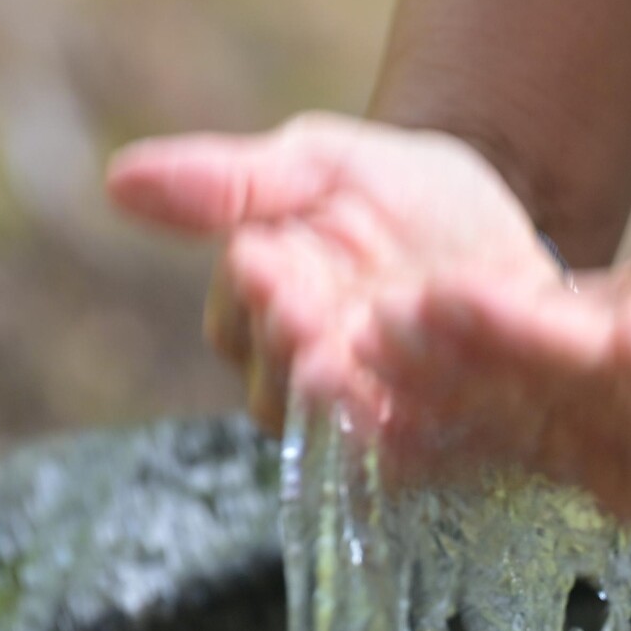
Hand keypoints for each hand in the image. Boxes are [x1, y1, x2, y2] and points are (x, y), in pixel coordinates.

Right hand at [105, 111, 562, 430]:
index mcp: (263, 299)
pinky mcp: (416, 449)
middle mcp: (298, 368)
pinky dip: (400, 446)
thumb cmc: (408, 192)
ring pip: (323, 435)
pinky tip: (420, 421)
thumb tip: (117, 182)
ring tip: (361, 379)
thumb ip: (234, 181)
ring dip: (339, 409)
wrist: (512, 237)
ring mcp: (357, 413)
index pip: (236, 316)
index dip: (251, 296)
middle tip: (315, 327)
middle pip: (275, 387)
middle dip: (294, 357)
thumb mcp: (327, 165)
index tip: (265, 268)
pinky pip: (392, 464)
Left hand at [360, 192, 630, 526]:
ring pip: (496, 426)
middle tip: (374, 312)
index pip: (593, 370)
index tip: (446, 292)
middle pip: (533, 406)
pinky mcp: (564, 461)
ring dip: (421, 389)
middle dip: (449, 361)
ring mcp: (603, 471)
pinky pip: (484, 438)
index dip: (519, 332)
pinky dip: (425, 408)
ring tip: (354, 339)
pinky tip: (370, 381)